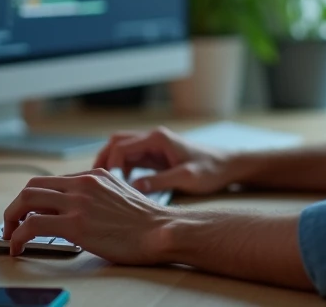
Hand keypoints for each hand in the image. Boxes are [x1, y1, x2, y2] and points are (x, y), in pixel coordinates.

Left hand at [2, 169, 172, 264]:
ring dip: (10, 220)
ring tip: (10, 237)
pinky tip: (18, 248)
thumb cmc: (146, 221)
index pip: (51, 182)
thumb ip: (98, 193)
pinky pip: (32, 225)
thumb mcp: (121, 193)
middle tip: (12, 225)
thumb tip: (80, 207)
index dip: (34, 200)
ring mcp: (78, 202)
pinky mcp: (75, 224)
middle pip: (32, 186)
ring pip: (26, 200)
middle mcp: (83, 183)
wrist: (160, 231)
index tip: (28, 215)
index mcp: (93, 175)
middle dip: (15, 207)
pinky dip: (17, 236)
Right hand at [92, 126, 235, 195]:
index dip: (112, 164)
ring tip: (106, 184)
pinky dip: (122, 167)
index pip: (122, 146)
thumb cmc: (210, 170)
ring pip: (122, 148)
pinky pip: (132, 157)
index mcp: (158, 138)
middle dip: (104, 160)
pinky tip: (122, 184)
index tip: (112, 185)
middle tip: (98, 182)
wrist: (227, 165)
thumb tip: (132, 187)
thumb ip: (159, 182)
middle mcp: (153, 137)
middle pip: (117, 142)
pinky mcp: (156, 155)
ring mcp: (154, 145)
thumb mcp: (186, 178)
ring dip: (111, 162)